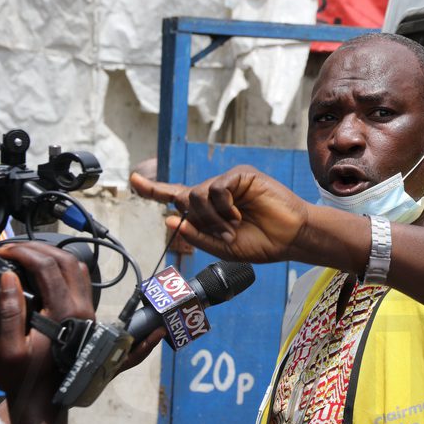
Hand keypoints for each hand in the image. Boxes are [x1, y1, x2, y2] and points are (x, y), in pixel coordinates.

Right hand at [0, 241, 91, 423]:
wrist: (45, 402)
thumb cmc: (23, 380)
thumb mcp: (7, 350)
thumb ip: (8, 311)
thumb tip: (8, 277)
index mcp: (66, 313)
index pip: (47, 267)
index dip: (22, 252)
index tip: (2, 250)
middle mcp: (84, 308)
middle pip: (67, 261)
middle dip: (38, 248)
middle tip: (12, 248)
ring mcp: (89, 312)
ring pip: (79, 269)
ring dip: (53, 256)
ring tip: (26, 255)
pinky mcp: (87, 317)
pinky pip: (82, 282)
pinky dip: (63, 269)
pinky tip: (43, 272)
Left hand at [130, 165, 309, 262]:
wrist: (291, 238)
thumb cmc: (262, 243)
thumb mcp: (223, 248)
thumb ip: (196, 235)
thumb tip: (169, 218)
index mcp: (209, 211)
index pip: (176, 196)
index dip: (154, 189)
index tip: (133, 180)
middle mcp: (216, 193)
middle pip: (185, 199)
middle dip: (198, 221)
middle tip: (224, 235)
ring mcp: (229, 182)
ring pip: (198, 193)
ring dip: (212, 217)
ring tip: (233, 227)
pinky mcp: (241, 176)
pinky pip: (217, 186)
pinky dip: (223, 205)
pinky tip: (238, 215)